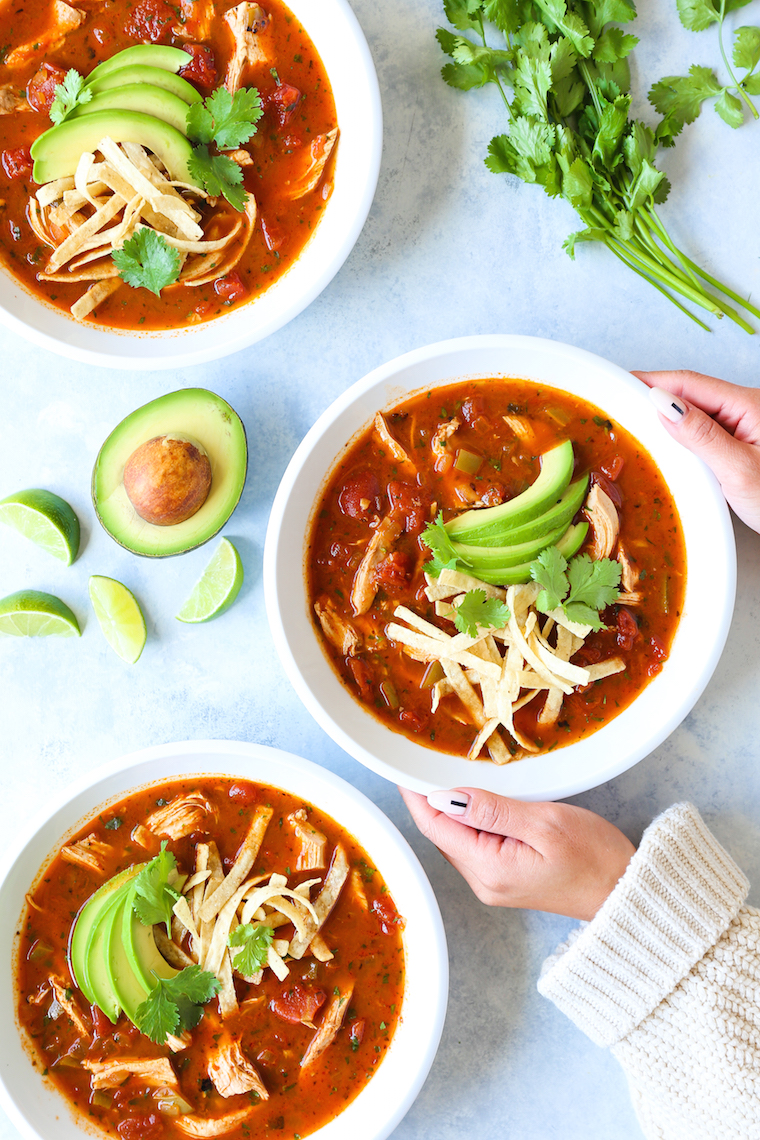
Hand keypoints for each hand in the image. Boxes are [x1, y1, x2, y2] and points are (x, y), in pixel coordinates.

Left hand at [399, 787, 634, 920]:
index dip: (416, 795)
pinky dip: (469, 820)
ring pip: (456, 839)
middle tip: (425, 758)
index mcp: (489, 869)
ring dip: (450, 808)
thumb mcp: (545, 823)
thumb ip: (492, 810)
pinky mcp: (505, 879)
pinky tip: (476, 800)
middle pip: (441, 834)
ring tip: (447, 771)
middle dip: (430, 798)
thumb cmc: (595, 858)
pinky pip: (475, 845)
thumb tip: (445, 797)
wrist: (626, 894)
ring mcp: (493, 883)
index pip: (435, 827)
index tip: (403, 766)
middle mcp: (483, 882)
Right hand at [634, 369, 759, 533]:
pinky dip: (679, 433)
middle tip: (616, 403)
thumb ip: (701, 436)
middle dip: (653, 395)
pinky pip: (703, 429)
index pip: (690, 383)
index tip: (618, 383)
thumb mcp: (738, 470)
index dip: (651, 381)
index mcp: (750, 404)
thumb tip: (663, 405)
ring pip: (695, 411)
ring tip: (632, 422)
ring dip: (664, 415)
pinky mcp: (739, 442)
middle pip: (690, 392)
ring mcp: (743, 425)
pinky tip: (664, 442)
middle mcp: (747, 408)